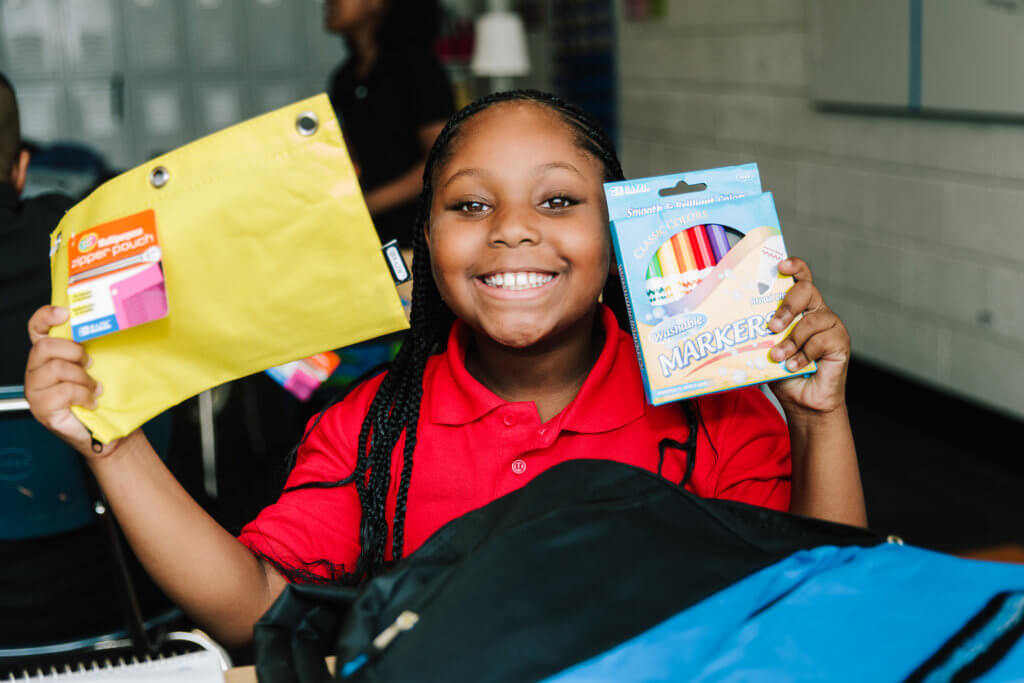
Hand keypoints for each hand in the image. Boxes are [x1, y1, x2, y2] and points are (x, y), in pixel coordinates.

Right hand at [24, 306, 121, 457]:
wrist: (103, 430)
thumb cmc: (98, 396)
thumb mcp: (95, 367)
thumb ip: (89, 349)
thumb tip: (108, 326)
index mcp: (47, 356)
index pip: (36, 329)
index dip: (45, 317)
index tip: (65, 313)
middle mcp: (35, 371)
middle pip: (45, 347)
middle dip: (74, 353)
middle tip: (90, 365)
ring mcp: (35, 390)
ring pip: (56, 369)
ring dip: (83, 378)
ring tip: (93, 388)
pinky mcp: (41, 408)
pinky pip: (63, 391)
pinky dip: (83, 395)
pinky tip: (91, 402)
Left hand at [766, 258, 849, 415]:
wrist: (803, 400)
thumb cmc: (783, 371)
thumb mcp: (764, 348)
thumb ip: (757, 332)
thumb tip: (730, 323)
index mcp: (800, 307)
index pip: (800, 277)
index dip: (794, 266)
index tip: (780, 265)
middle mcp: (817, 311)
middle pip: (806, 290)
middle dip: (787, 306)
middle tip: (772, 326)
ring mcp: (831, 326)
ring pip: (811, 320)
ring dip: (791, 340)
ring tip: (779, 357)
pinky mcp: (841, 342)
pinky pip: (821, 341)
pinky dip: (804, 355)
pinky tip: (795, 366)